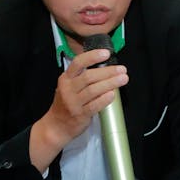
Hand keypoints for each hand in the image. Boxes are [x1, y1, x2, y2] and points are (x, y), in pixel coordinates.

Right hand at [30, 48, 127, 168]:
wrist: (56, 126)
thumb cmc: (66, 104)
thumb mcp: (68, 87)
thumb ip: (82, 77)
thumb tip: (106, 67)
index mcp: (65, 78)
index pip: (78, 63)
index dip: (92, 56)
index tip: (106, 53)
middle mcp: (68, 89)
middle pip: (89, 76)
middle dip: (107, 71)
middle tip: (122, 69)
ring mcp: (73, 102)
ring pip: (93, 90)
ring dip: (110, 83)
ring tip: (123, 79)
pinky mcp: (80, 115)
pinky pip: (94, 106)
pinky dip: (104, 99)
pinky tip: (113, 94)